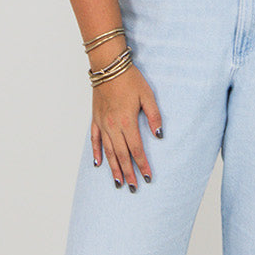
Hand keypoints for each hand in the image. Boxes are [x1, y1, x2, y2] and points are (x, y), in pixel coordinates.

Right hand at [91, 66, 162, 188]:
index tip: (147, 177)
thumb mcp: (148, 96)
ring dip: (113, 168)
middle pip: (122, 155)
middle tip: (133, 187)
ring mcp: (102, 123)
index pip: (136, 149)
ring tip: (118, 182)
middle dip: (128, 173)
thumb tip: (159, 136)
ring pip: (108, 151)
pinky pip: (95, 140)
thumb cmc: (130, 79)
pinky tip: (98, 163)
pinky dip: (97, 152)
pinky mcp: (95, 119)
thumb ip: (154, 117)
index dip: (142, 164)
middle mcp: (113, 126)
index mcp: (127, 122)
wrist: (108, 66)